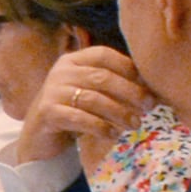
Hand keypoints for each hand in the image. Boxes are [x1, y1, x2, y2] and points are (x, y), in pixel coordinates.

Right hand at [17, 42, 155, 161]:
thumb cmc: (72, 112)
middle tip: (149, 106)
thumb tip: (151, 91)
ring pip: (93, 99)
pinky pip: (79, 118)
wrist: (39, 136)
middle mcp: (61, 71)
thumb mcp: (90, 93)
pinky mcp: (47, 112)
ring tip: (135, 124)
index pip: (103, 54)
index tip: (148, 85)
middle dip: (130, 92)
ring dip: (119, 112)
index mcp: (73, 60)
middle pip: (101, 77)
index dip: (128, 67)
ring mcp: (52, 91)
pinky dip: (100, 127)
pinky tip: (113, 135)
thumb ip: (112, 86)